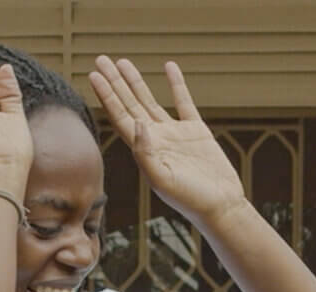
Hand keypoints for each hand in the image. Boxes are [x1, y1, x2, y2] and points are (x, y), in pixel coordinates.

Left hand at [88, 57, 249, 225]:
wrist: (220, 206)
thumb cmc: (190, 200)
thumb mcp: (162, 180)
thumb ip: (146, 154)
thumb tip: (138, 123)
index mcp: (144, 150)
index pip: (119, 117)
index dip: (106, 96)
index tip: (95, 75)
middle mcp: (155, 140)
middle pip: (129, 104)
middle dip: (114, 82)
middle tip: (101, 60)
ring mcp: (175, 134)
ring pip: (150, 101)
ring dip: (135, 82)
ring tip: (123, 62)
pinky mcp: (196, 132)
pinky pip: (183, 102)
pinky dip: (176, 84)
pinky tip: (169, 67)